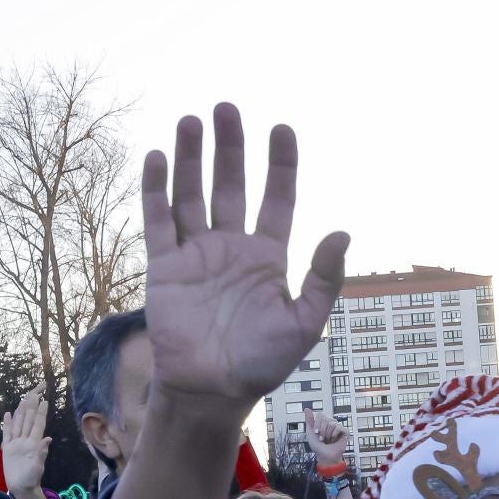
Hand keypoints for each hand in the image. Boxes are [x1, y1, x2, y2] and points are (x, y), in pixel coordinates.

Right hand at [0, 385, 52, 498]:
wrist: (21, 487)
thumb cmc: (31, 479)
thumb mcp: (37, 466)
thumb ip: (41, 452)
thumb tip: (48, 439)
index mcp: (34, 443)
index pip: (38, 425)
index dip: (41, 413)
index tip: (45, 401)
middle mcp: (25, 440)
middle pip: (28, 420)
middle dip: (32, 407)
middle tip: (36, 392)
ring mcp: (16, 443)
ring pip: (18, 424)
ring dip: (21, 412)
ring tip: (24, 399)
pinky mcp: (8, 448)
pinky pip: (7, 434)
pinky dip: (7, 424)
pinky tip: (7, 414)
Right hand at [138, 104, 349, 419]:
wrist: (212, 390)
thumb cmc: (262, 362)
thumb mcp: (305, 323)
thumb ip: (324, 278)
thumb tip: (343, 232)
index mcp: (268, 257)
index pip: (277, 199)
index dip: (280, 165)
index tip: (281, 128)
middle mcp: (232, 248)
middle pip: (231, 185)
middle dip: (229, 147)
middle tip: (226, 107)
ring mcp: (196, 254)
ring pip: (192, 194)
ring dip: (190, 157)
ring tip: (190, 120)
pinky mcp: (164, 267)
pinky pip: (158, 221)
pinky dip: (156, 189)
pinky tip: (156, 157)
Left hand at [304, 409, 347, 467]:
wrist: (324, 456)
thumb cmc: (317, 446)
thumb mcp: (310, 432)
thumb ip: (309, 420)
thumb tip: (306, 408)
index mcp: (323, 423)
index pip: (321, 415)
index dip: (317, 424)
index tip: (316, 432)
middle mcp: (331, 423)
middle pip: (326, 418)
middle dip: (322, 430)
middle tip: (322, 438)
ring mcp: (338, 427)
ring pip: (332, 423)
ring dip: (327, 434)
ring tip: (328, 440)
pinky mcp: (345, 432)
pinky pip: (339, 427)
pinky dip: (334, 435)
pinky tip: (334, 440)